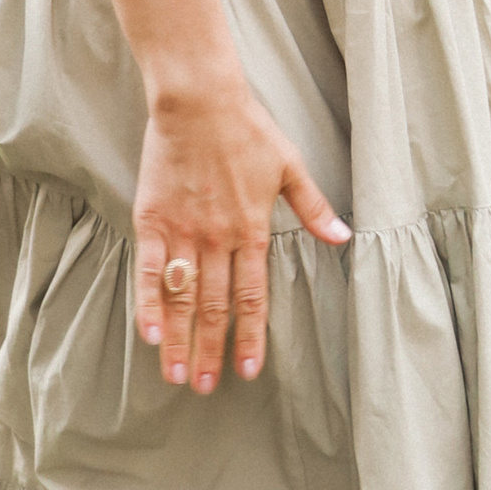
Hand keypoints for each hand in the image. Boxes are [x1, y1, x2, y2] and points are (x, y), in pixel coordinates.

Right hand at [132, 85, 349, 393]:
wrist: (200, 101)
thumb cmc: (248, 130)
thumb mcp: (291, 167)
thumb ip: (314, 208)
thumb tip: (343, 237)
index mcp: (252, 231)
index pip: (253, 297)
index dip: (250, 336)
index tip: (248, 371)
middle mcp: (217, 239)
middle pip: (214, 307)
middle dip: (211, 351)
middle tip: (205, 387)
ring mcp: (183, 232)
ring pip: (181, 297)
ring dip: (178, 339)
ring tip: (177, 375)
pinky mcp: (152, 220)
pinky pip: (149, 270)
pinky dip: (148, 303)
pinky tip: (146, 333)